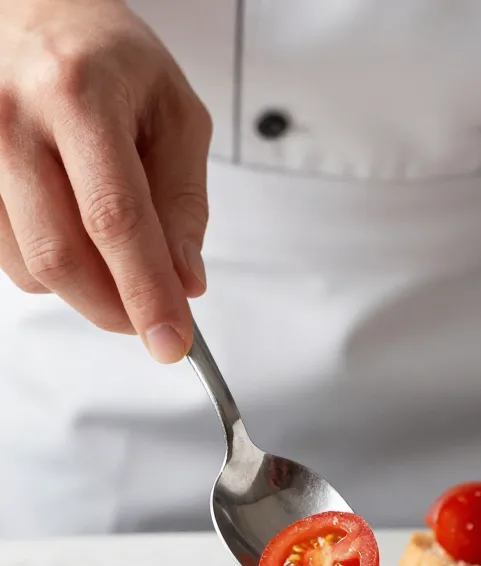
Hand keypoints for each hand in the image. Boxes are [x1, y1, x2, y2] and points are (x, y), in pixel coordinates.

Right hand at [0, 0, 211, 361]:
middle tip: (150, 317)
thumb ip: (183, 201)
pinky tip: (70, 230)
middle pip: (63, 256)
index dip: (145, 290)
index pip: (116, 218)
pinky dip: (51, 268)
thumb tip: (184, 280)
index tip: (170, 340)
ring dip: (84, 287)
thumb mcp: (173, 113)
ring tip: (111, 247)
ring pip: (31, 269)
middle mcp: (14, 120)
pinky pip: (8, 261)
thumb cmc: (105, 59)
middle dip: (115, 307)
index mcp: (78, 94)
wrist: (32, 15)